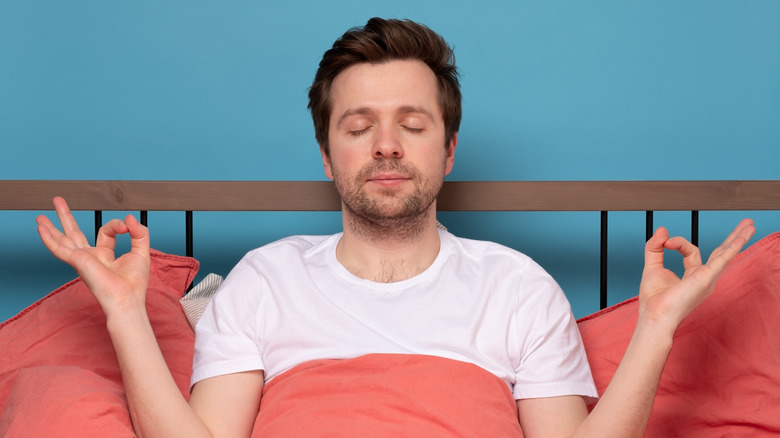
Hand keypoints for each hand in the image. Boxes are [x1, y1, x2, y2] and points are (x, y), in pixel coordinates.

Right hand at [36, 197, 150, 313]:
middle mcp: (90, 257)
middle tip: (57, 201)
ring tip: (39, 216)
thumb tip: (129, 217)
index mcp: (104, 255)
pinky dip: (49, 238)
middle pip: (74, 233)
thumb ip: (139, 232)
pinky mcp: (77, 261)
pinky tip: (40, 229)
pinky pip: (59, 248)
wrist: (126, 300)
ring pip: (63, 239)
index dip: (116, 225)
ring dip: (50, 227)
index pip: (106, 231)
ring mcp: (81, 259)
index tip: (127, 226)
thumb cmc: (134, 284)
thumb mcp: (141, 251)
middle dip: (65, 217)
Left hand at [638, 218, 754, 331]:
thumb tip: (662, 230)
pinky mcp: (706, 278)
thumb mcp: (652, 266)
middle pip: (721, 252)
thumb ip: (655, 247)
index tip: (665, 242)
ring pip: (726, 254)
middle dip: (733, 237)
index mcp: (693, 275)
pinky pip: (723, 259)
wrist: (654, 315)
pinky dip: (732, 247)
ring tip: (750, 225)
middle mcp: (704, 277)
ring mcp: (708, 278)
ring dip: (738, 238)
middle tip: (745, 224)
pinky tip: (742, 238)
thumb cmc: (654, 300)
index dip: (678, 242)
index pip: (691, 250)